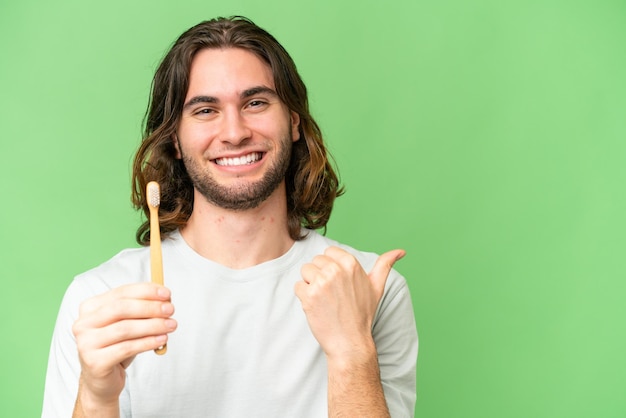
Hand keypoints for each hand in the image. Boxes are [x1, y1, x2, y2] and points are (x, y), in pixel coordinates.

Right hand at [72, 283, 176, 408]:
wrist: (101, 380)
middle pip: (121, 308)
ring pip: (125, 329)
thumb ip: (141, 310)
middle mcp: (84, 323)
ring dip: (153, 325)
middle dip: (150, 307)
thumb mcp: (128, 323)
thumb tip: (165, 300)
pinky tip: (162, 340)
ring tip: (171, 325)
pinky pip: (127, 348)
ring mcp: (86, 343)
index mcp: (90, 307)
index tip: (167, 293)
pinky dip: (148, 342)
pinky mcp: (95, 362)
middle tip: (170, 310)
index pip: (121, 293)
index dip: (146, 291)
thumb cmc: (116, 346)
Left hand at [295, 247, 404, 361]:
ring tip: (324, 300)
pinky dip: (303, 296)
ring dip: (310, 285)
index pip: (329, 253)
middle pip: (315, 261)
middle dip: (319, 276)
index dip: (331, 267)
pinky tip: (316, 307)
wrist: (350, 342)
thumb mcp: (376, 287)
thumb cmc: (362, 314)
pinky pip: (298, 286)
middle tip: (332, 295)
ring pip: (305, 272)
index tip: (338, 284)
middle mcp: (336, 270)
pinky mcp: (309, 295)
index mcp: (351, 264)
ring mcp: (321, 282)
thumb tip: (401, 251)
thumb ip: (385, 265)